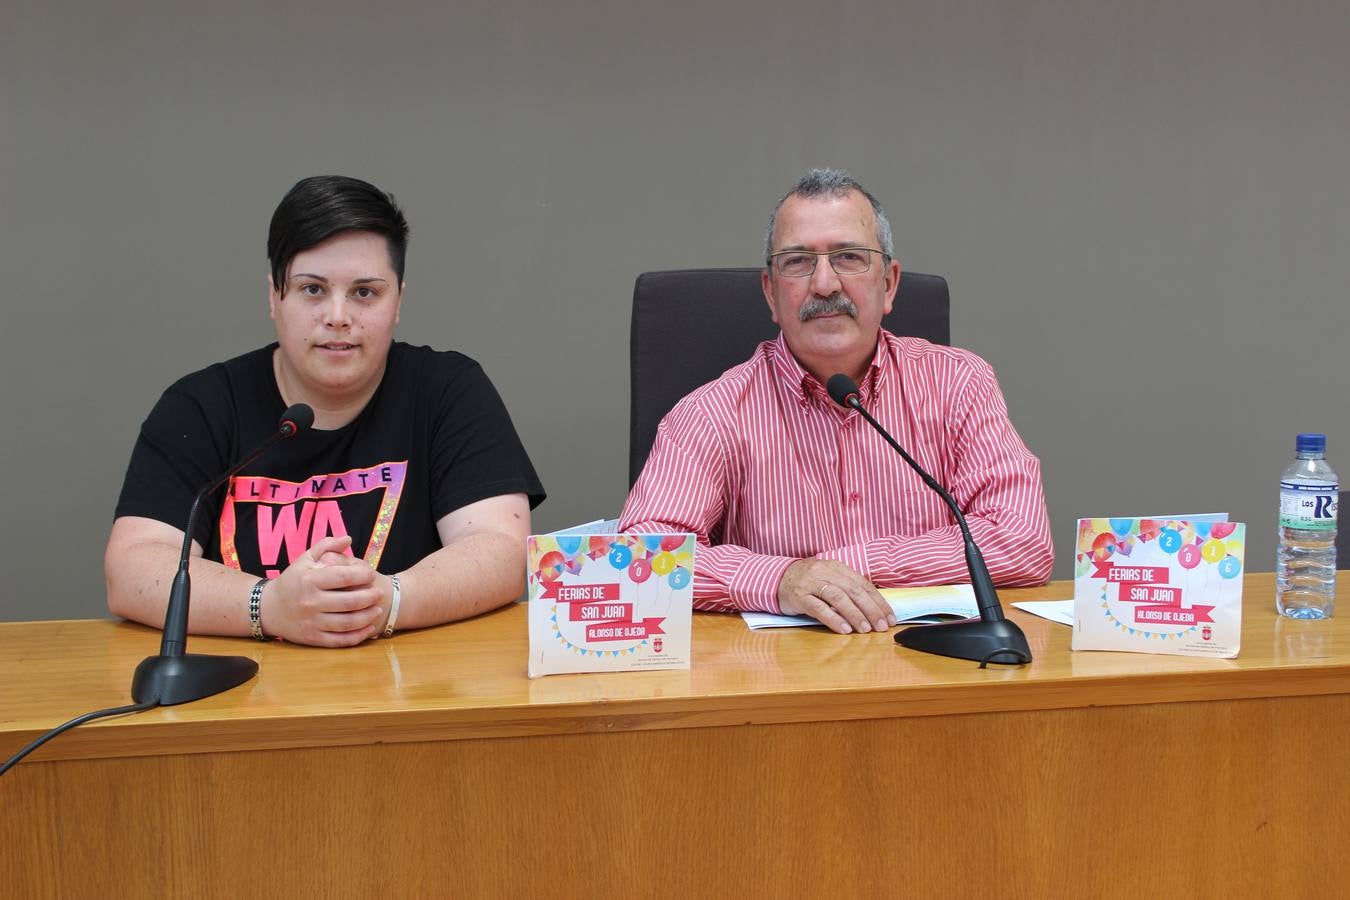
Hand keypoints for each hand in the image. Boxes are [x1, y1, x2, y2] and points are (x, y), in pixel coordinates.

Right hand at [259, 536, 384, 646]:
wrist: (267, 609)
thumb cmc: (291, 581)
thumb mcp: (304, 559)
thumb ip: (326, 546)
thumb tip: (348, 539)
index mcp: (310, 580)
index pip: (343, 577)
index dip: (362, 575)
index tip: (371, 574)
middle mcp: (311, 602)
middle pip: (349, 602)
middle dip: (370, 597)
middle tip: (380, 593)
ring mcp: (311, 622)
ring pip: (347, 623)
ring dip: (367, 617)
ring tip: (378, 609)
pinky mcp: (312, 638)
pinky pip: (339, 640)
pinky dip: (357, 636)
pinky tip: (368, 628)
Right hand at [777, 558, 894, 634]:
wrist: (775, 578)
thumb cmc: (807, 581)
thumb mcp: (828, 578)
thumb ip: (847, 588)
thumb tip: (873, 607)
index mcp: (836, 567)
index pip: (863, 584)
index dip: (878, 601)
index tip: (889, 617)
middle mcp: (825, 572)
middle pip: (853, 590)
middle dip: (871, 609)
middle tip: (881, 626)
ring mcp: (811, 583)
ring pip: (838, 598)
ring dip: (855, 614)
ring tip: (865, 629)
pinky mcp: (799, 596)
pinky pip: (818, 608)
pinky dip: (833, 619)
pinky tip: (844, 629)